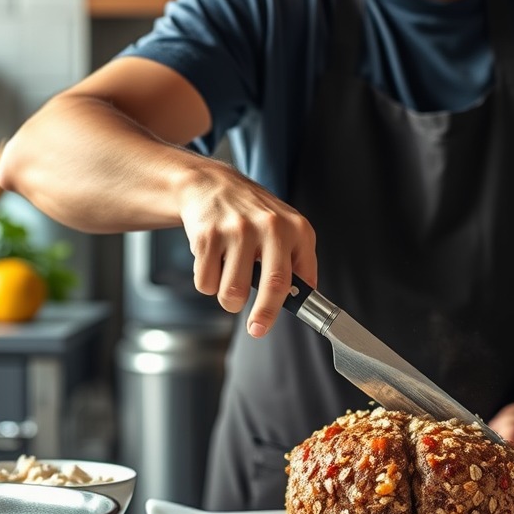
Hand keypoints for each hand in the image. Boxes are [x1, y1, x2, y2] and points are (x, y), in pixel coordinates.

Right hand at [177, 159, 316, 336]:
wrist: (211, 184)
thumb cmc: (252, 214)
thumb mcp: (287, 227)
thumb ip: (298, 261)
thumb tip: (307, 297)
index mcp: (296, 229)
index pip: (302, 277)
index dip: (296, 305)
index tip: (290, 320)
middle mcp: (271, 226)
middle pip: (274, 285)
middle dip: (265, 316)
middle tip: (257, 329)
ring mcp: (239, 230)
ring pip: (233, 292)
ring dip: (228, 299)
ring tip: (230, 278)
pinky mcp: (209, 236)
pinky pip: (206, 283)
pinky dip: (207, 282)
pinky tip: (212, 261)